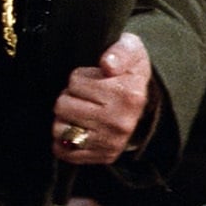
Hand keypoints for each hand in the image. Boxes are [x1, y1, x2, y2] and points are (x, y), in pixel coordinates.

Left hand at [50, 32, 149, 163]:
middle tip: (85, 97)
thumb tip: (107, 65)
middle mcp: (120, 122)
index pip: (74, 82)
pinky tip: (76, 129)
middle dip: (68, 98)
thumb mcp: (131, 50)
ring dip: (64, 118)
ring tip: (81, 112)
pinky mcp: (104, 156)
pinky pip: (64, 151)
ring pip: (59, 129)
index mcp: (127, 95)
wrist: (145, 102)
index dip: (78, 78)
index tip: (93, 79)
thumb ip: (119, 52)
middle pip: (62, 106)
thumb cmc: (129, 72)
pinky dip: (63, 141)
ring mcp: (112, 142)